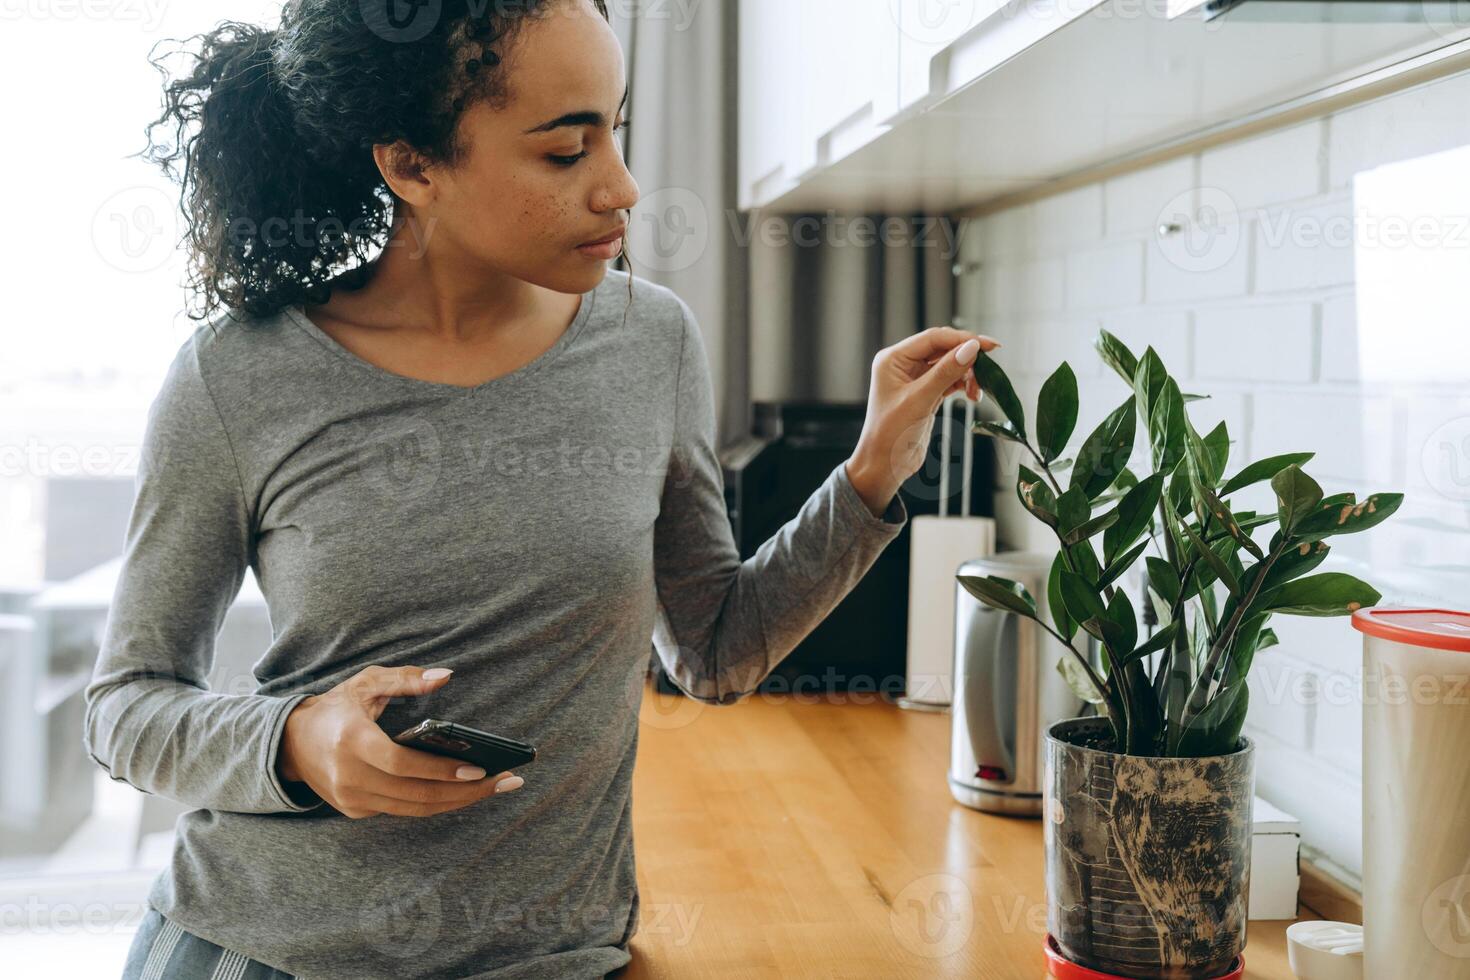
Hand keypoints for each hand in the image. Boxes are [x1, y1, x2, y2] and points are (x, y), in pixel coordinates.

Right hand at [277, 665, 524, 818]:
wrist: (290, 742)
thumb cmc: (335, 707)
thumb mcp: (367, 682)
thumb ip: (406, 678)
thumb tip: (446, 675)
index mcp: (351, 741)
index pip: (402, 765)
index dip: (441, 771)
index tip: (479, 769)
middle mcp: (349, 777)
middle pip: (416, 795)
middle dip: (465, 792)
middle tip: (505, 782)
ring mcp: (351, 799)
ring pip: (413, 809)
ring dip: (457, 802)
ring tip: (494, 788)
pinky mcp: (355, 810)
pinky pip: (402, 810)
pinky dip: (434, 802)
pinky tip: (462, 791)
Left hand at [845, 326, 1002, 516]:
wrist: (884, 465)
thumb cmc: (891, 433)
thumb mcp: (920, 400)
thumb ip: (945, 372)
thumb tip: (972, 347)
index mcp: (893, 359)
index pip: (933, 338)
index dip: (962, 339)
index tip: (989, 345)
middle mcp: (903, 365)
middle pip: (943, 348)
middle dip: (967, 357)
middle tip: (989, 367)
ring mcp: (915, 379)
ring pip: (949, 365)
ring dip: (967, 374)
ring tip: (978, 391)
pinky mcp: (926, 394)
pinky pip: (950, 380)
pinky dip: (963, 385)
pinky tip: (973, 395)